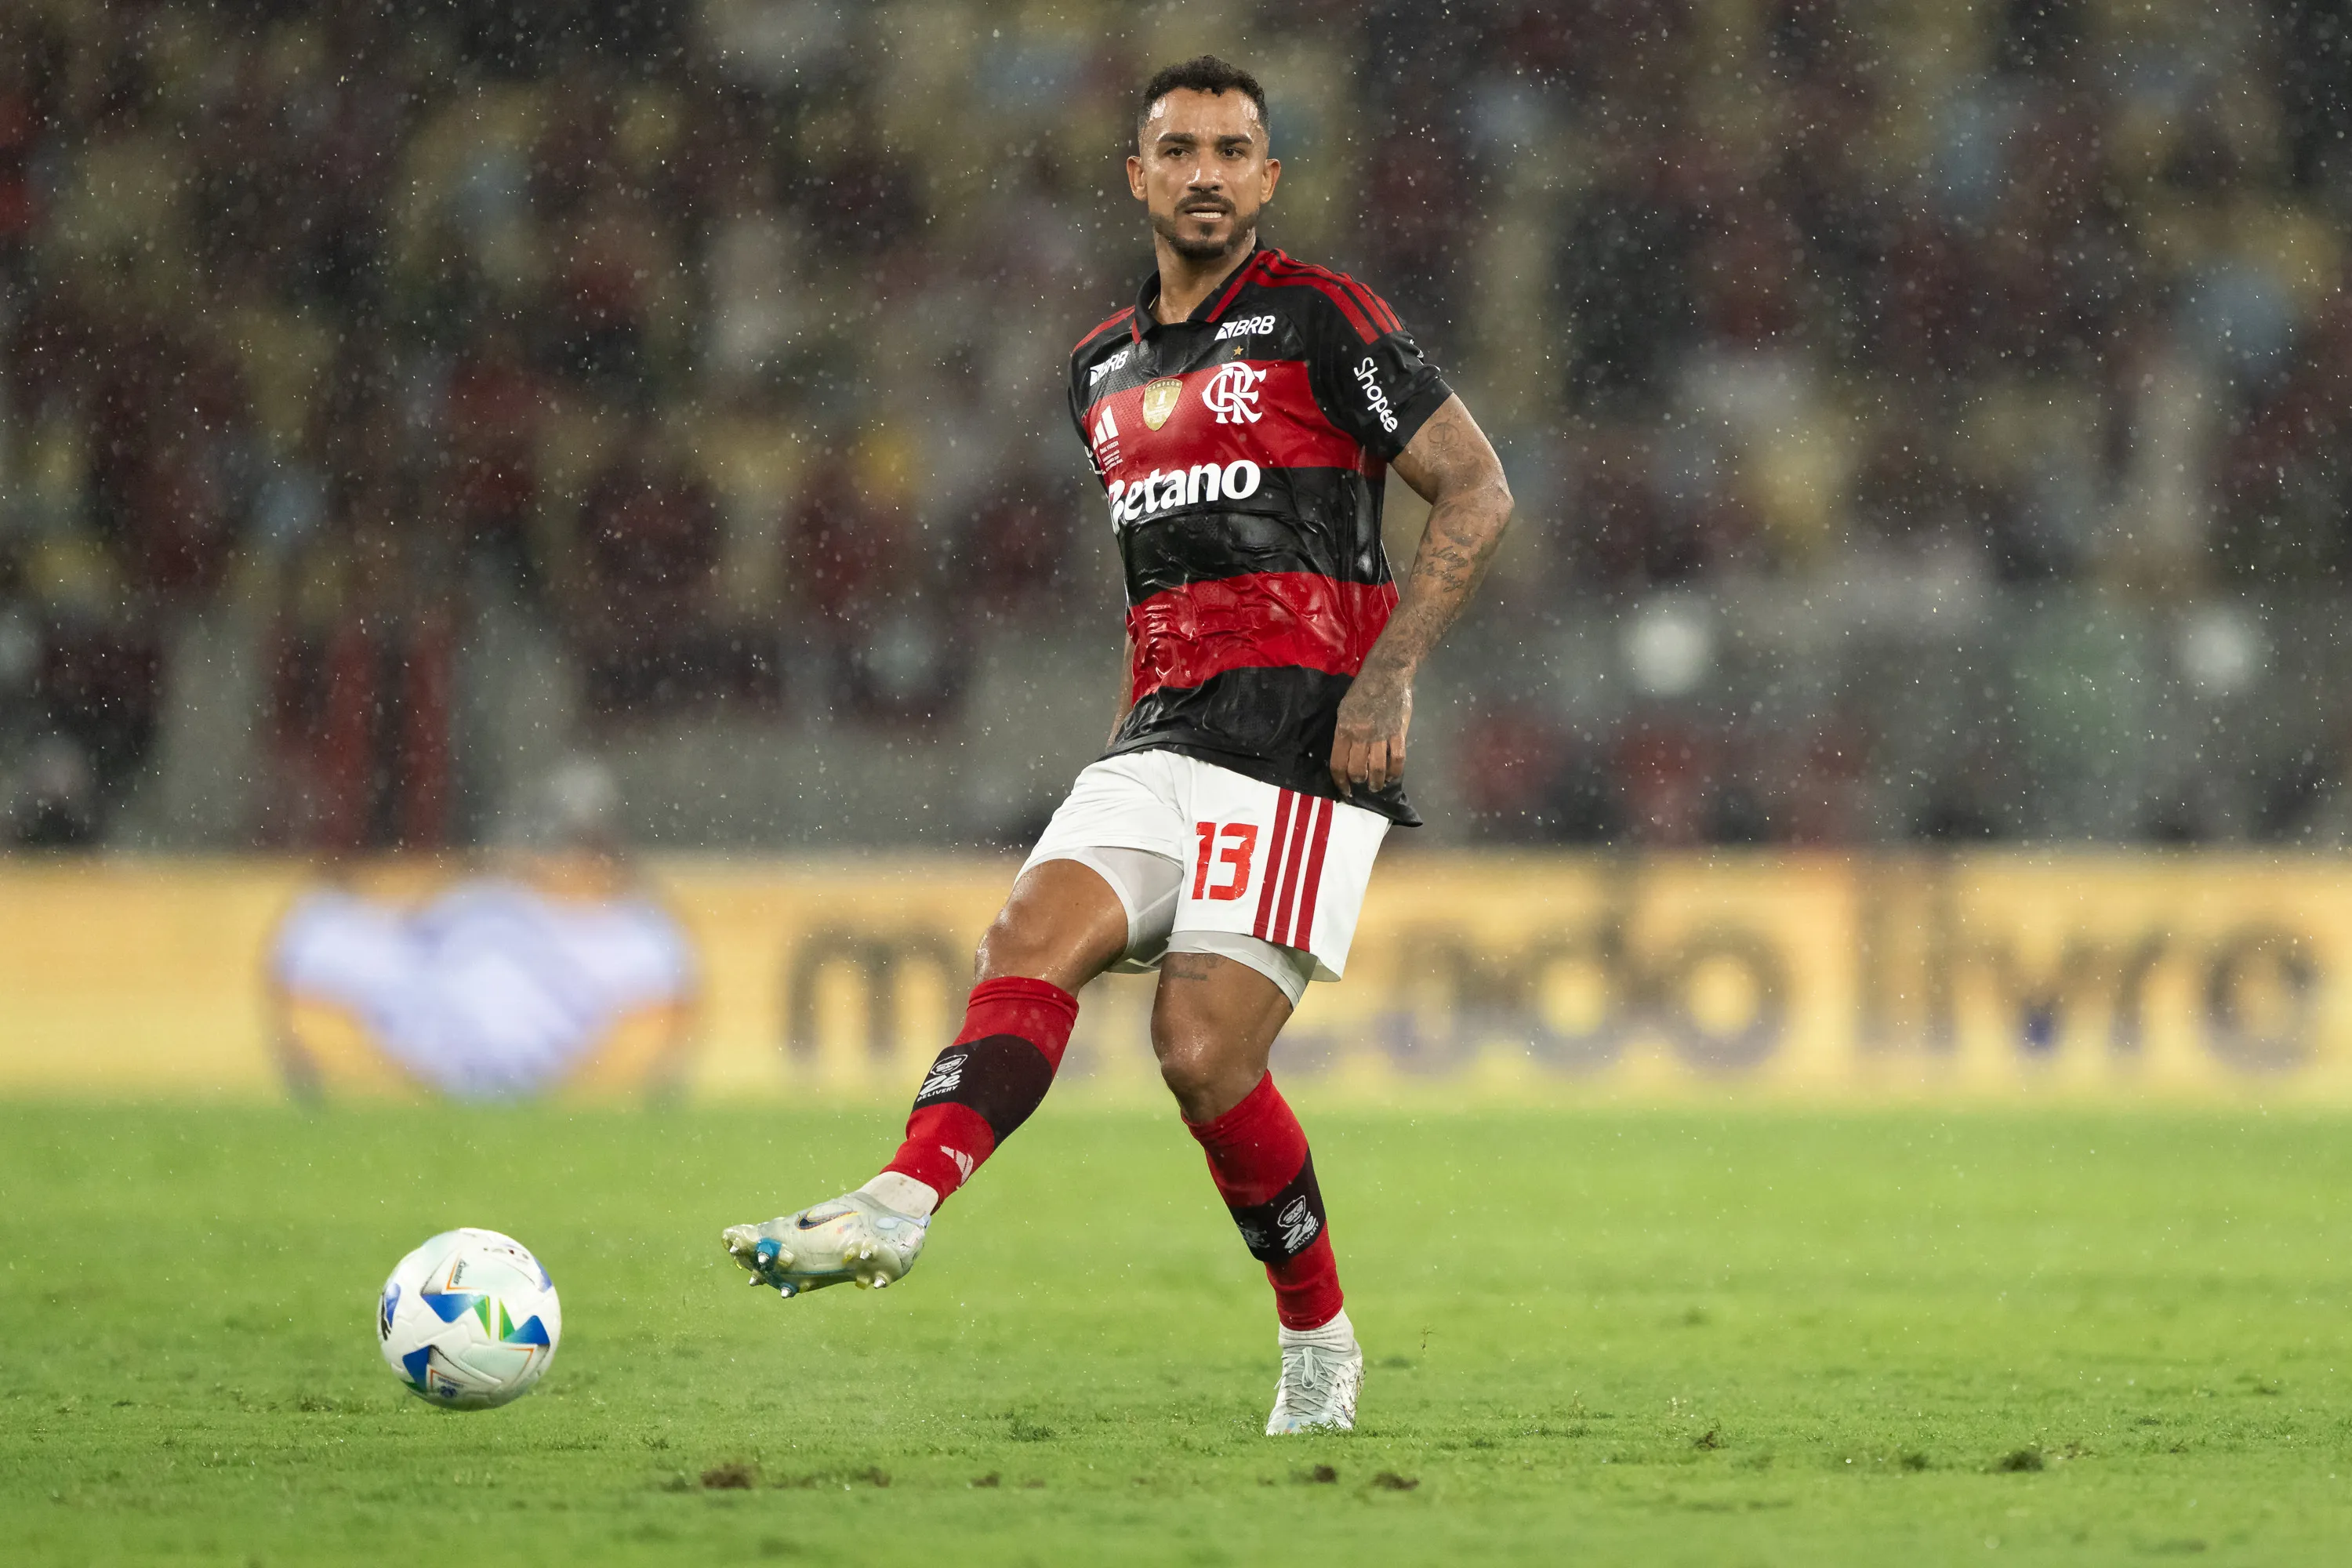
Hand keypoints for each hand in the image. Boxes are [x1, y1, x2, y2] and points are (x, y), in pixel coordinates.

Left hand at [1329, 666, 1411, 798]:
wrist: (1386, 673)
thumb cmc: (1362, 689)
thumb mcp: (1344, 709)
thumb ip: (1344, 732)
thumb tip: (1346, 753)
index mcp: (1344, 729)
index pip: (1338, 764)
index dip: (1340, 782)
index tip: (1344, 790)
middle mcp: (1361, 735)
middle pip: (1357, 769)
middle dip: (1358, 782)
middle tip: (1361, 785)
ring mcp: (1381, 735)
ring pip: (1377, 768)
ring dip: (1376, 782)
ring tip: (1376, 786)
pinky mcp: (1398, 732)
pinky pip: (1397, 758)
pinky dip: (1395, 772)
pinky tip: (1393, 777)